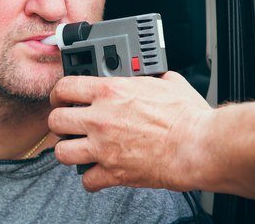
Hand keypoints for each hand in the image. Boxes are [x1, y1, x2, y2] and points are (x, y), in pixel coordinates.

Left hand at [48, 71, 211, 191]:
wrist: (199, 145)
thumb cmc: (188, 115)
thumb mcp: (167, 82)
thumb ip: (149, 77)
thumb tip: (150, 75)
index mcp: (111, 92)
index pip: (65, 87)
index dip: (58, 93)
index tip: (61, 97)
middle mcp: (101, 118)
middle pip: (55, 121)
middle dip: (59, 123)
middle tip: (67, 124)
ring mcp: (103, 147)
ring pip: (62, 153)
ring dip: (68, 151)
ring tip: (77, 149)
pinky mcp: (113, 172)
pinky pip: (86, 180)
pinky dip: (91, 178)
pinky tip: (98, 171)